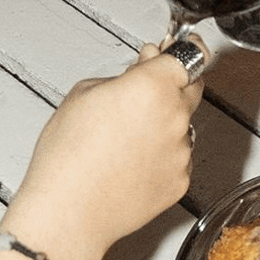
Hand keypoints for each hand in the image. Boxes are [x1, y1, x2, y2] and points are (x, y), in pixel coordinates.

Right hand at [1, 40, 204, 259]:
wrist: (69, 212)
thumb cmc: (68, 157)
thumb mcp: (84, 94)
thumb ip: (123, 77)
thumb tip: (142, 71)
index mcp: (153, 87)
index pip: (189, 56)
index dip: (181, 50)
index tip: (178, 48)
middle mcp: (175, 117)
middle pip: (192, 89)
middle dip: (173, 85)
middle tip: (145, 91)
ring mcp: (182, 151)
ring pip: (181, 126)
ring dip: (163, 124)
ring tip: (123, 140)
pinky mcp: (181, 180)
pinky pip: (177, 158)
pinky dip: (161, 156)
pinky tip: (130, 163)